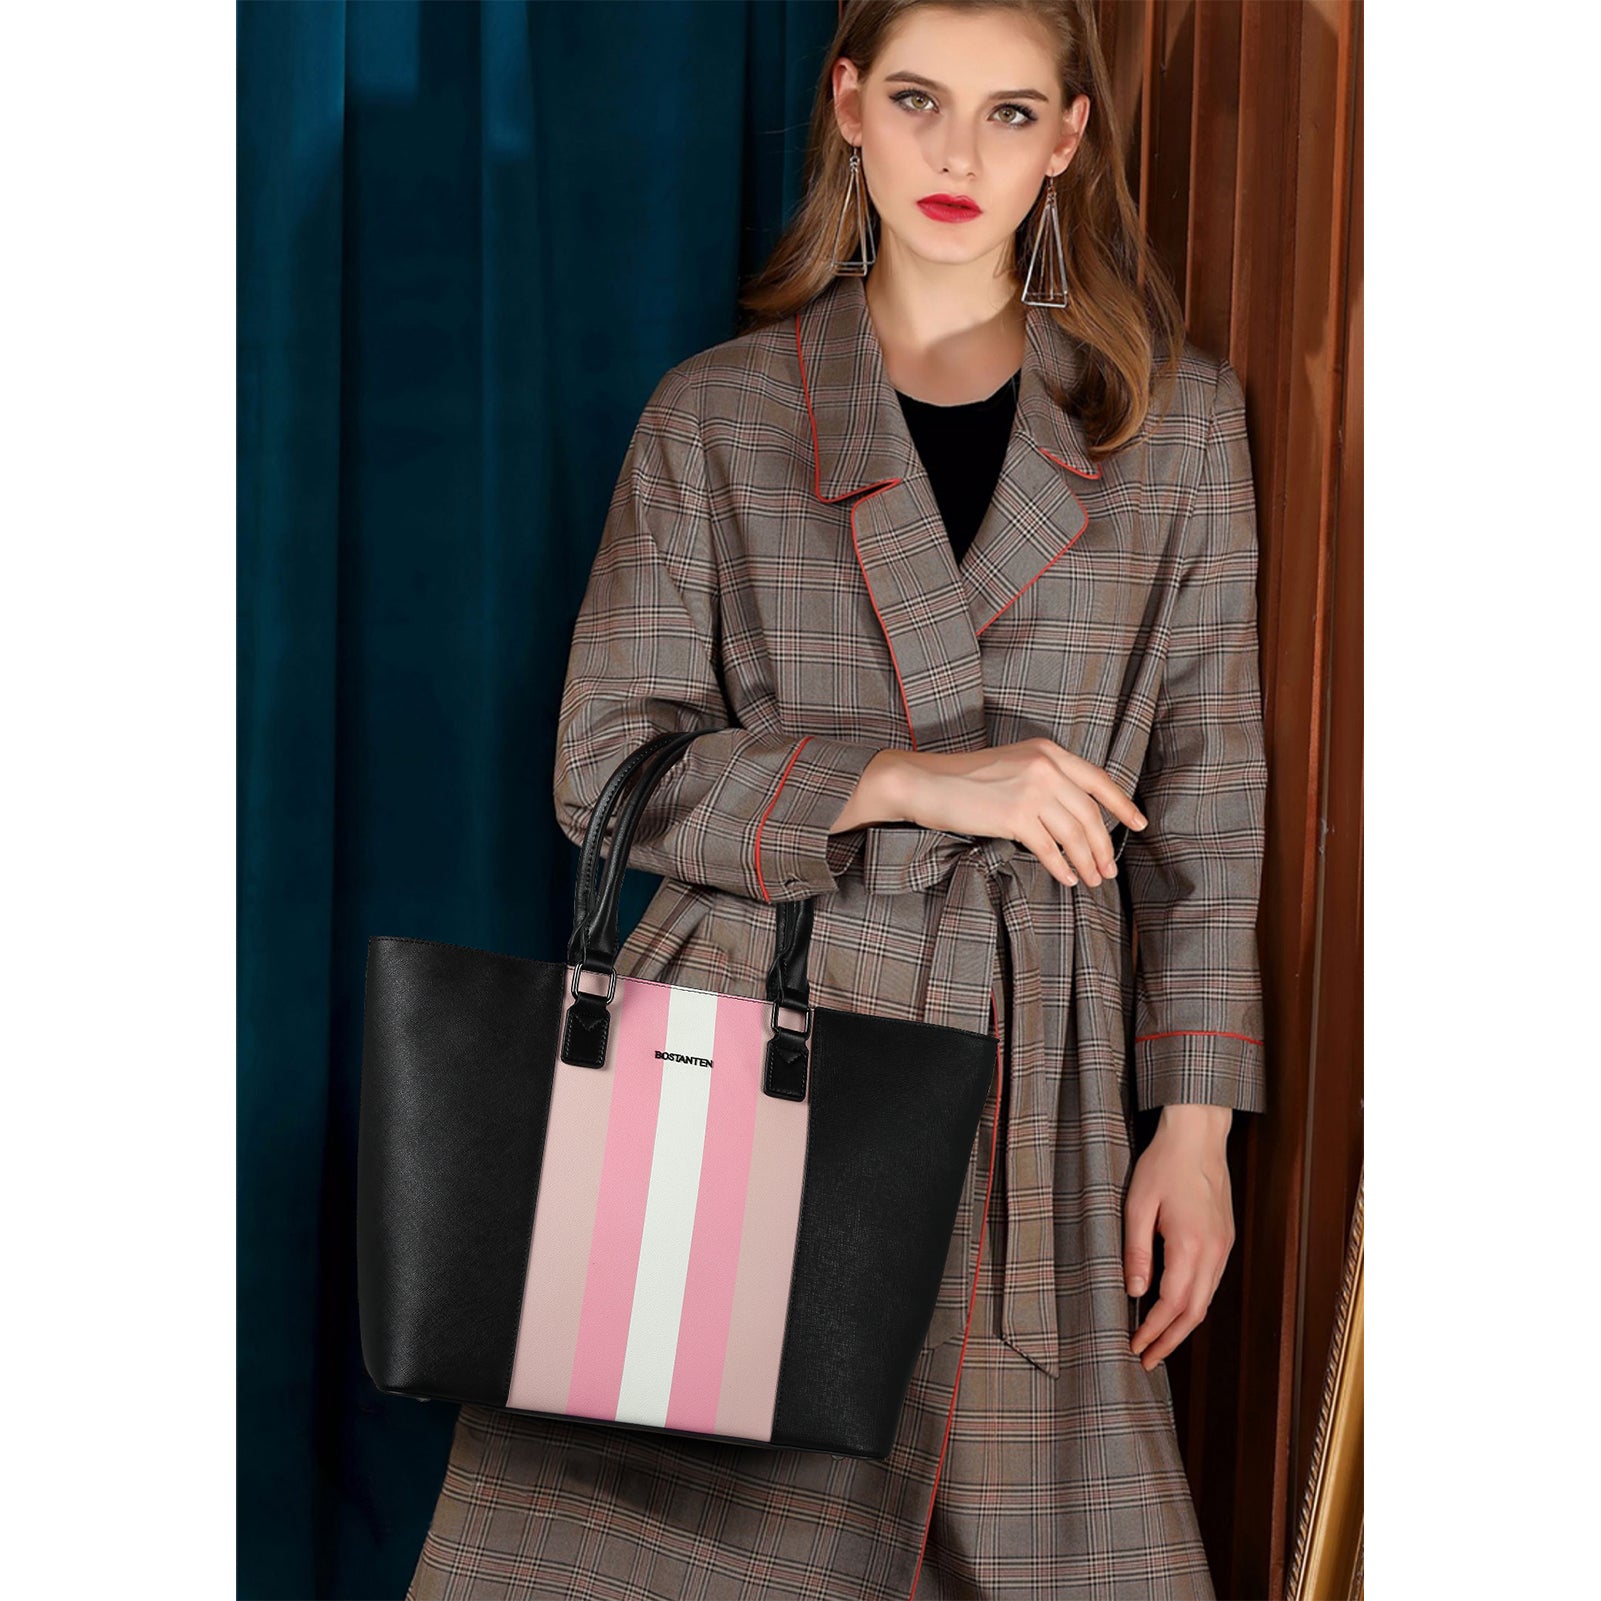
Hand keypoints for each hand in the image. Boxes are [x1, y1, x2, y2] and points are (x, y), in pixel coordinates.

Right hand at [883, 738, 1146, 889]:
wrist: (926, 783)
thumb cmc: (964, 780)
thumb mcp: (1014, 765)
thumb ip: (1046, 779)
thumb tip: (1076, 818)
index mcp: (1047, 751)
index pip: (1098, 779)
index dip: (1122, 804)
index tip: (1139, 824)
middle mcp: (1044, 766)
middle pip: (1089, 813)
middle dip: (1103, 846)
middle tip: (1109, 869)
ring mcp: (1030, 789)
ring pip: (1073, 833)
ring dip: (1086, 861)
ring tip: (1092, 879)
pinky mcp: (1014, 814)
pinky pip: (1048, 848)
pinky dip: (1061, 867)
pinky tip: (1066, 879)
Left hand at [1125, 1104, 1234, 1369]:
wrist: (1198, 1136)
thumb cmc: (1163, 1164)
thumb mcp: (1137, 1204)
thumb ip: (1136, 1251)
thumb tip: (1135, 1292)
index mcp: (1191, 1245)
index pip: (1172, 1304)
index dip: (1154, 1331)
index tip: (1135, 1347)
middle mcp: (1214, 1252)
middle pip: (1195, 1312)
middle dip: (1170, 1341)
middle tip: (1147, 1361)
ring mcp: (1224, 1247)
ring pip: (1206, 1300)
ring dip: (1183, 1326)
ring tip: (1159, 1343)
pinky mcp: (1225, 1239)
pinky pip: (1212, 1283)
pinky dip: (1194, 1304)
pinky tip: (1176, 1309)